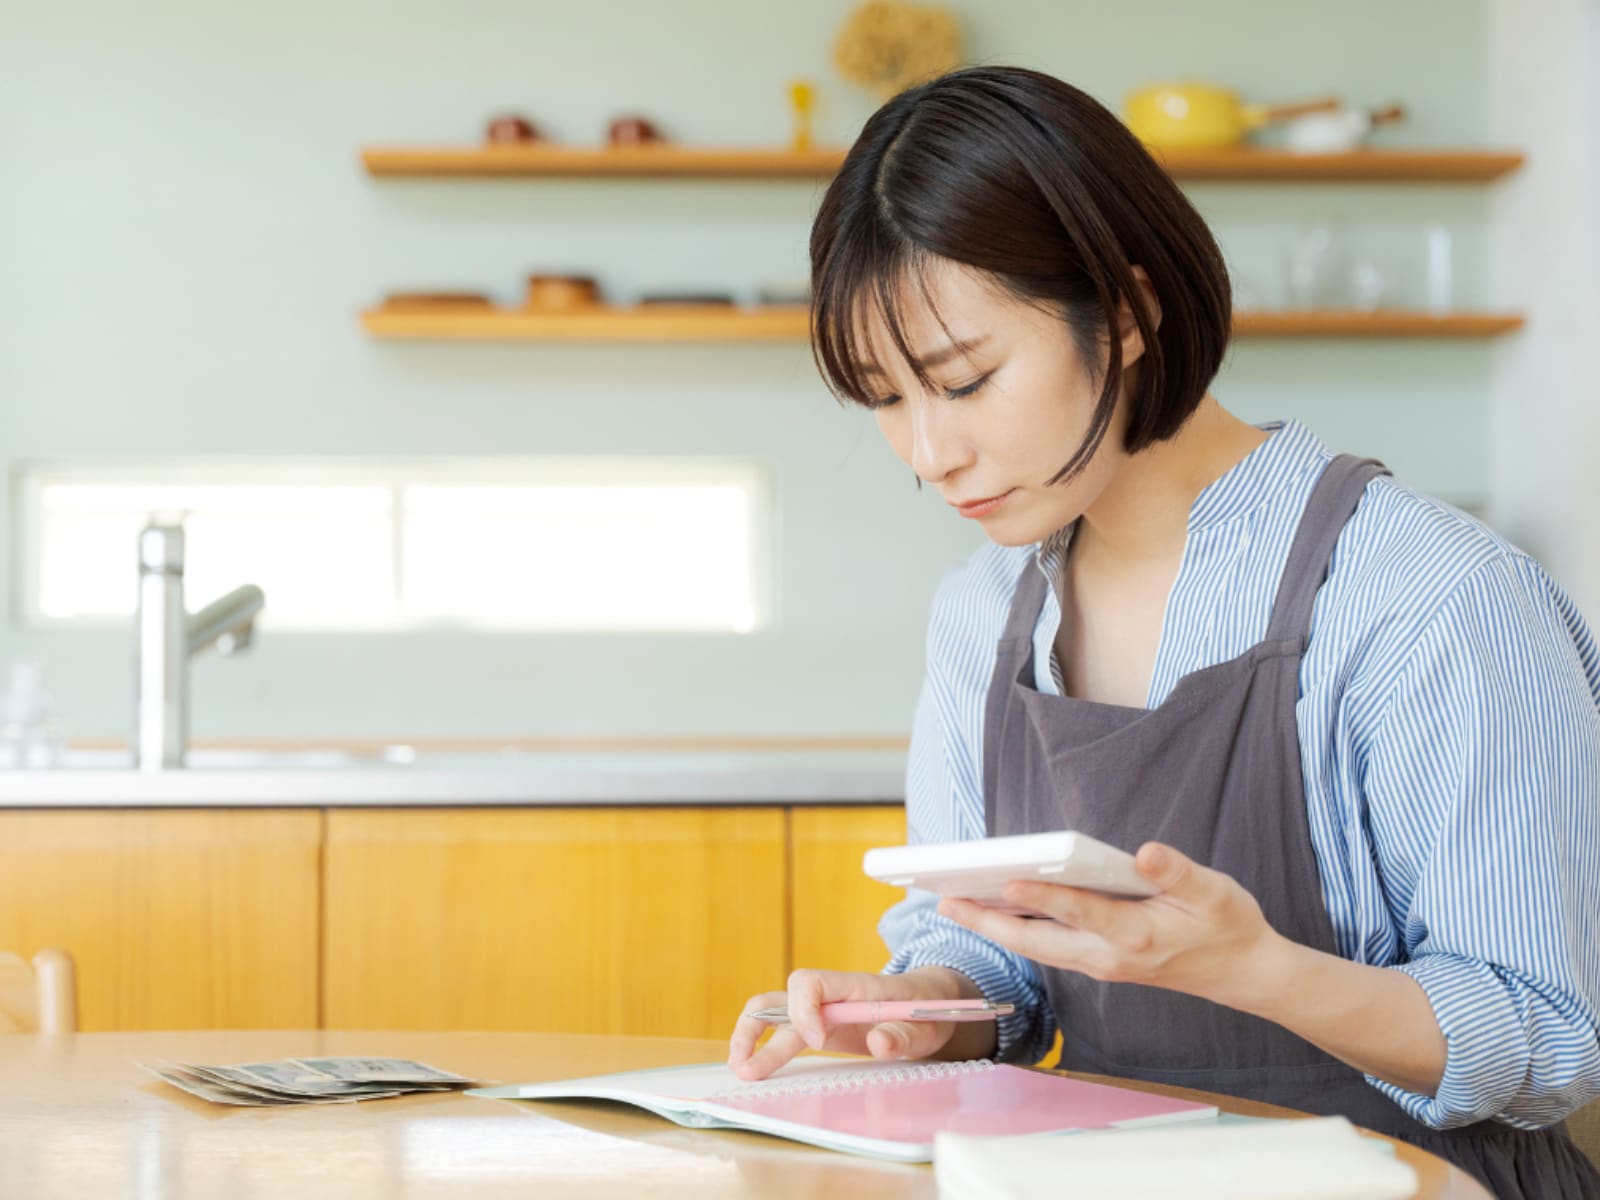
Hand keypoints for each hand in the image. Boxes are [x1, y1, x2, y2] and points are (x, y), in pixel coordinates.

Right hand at [727, 966, 979, 1081]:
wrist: (931, 1003)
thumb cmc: (929, 1011)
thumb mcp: (927, 1025)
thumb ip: (904, 1033)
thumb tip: (878, 1042)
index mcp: (854, 986)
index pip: (809, 981)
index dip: (804, 1010)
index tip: (818, 1041)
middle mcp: (831, 996)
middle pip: (780, 997)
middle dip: (759, 1026)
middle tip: (749, 1062)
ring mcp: (822, 1012)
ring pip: (774, 1014)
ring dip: (752, 1037)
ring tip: (740, 1067)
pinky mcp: (820, 1029)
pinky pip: (785, 1033)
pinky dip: (766, 1048)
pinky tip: (755, 1067)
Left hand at [939, 842, 1284, 1009]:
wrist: (1242, 974)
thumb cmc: (1228, 925)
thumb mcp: (1216, 892)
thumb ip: (1178, 872)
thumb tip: (1147, 852)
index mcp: (1138, 936)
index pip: (1080, 914)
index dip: (1043, 898)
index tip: (1007, 881)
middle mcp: (1109, 956)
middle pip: (1037, 941)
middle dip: (988, 921)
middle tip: (943, 899)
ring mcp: (1100, 963)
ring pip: (1035, 948)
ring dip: (992, 927)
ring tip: (951, 902)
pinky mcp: (1098, 962)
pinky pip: (1046, 948)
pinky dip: (1014, 931)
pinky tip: (992, 911)